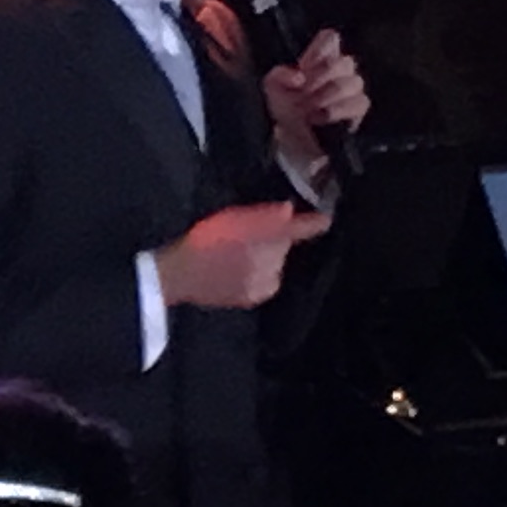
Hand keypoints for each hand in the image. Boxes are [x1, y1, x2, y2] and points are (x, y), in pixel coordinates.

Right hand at [150, 198, 333, 312]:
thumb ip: (262, 215)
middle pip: (284, 245)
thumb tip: (288, 211)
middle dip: (274, 239)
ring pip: (276, 263)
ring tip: (241, 256)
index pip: (294, 229)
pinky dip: (262, 275)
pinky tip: (242, 272)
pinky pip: (269, 281)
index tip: (326, 221)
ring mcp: (263, 280)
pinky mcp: (256, 295)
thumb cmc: (202, 241)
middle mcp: (268, 259)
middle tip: (248, 238)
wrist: (180, 274)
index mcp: (261, 235)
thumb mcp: (230, 218)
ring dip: (267, 258)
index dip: (312, 224)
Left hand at [259, 30, 369, 174]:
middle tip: (302, 96)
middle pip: (344, 62)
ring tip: (308, 112)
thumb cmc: (283, 114)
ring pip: (352, 82)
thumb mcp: (272, 91)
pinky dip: (336, 111)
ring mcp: (351, 90)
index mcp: (317, 61)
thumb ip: (280, 76)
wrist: (291, 146)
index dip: (320, 51)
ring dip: (326, 97)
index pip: (330, 39)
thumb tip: (299, 77)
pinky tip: (321, 118)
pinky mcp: (358, 110)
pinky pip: (358, 102)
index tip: (304, 67)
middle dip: (320, 80)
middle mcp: (338, 72)